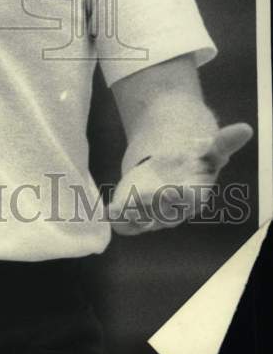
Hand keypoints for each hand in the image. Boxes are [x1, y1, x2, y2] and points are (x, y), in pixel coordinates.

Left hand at [108, 122, 252, 235]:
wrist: (168, 160)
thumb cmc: (191, 157)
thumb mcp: (207, 148)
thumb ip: (223, 142)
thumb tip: (245, 129)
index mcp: (194, 194)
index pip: (189, 200)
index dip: (180, 196)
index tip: (171, 188)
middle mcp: (174, 209)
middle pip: (163, 212)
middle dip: (152, 206)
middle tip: (140, 195)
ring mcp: (153, 213)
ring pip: (142, 221)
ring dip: (130, 216)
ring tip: (119, 208)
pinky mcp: (133, 211)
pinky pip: (125, 224)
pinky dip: (116, 219)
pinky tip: (106, 211)